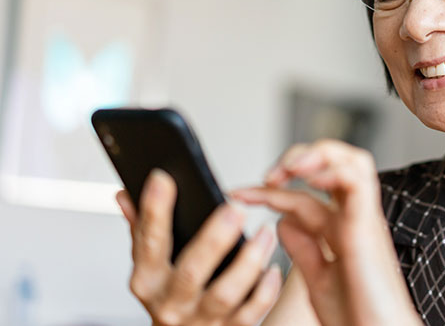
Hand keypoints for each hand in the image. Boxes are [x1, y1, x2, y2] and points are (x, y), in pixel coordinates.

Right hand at [115, 169, 281, 324]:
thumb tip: (127, 195)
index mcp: (147, 280)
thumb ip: (142, 230)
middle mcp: (170, 303)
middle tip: (235, 209)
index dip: (154, 210)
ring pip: (225, 294)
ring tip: (264, 234)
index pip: (148, 242)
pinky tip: (272, 269)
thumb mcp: (150, 265)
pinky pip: (251, 313)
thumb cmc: (168, 296)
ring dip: (249, 261)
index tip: (163, 179)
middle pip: (191, 271)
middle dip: (214, 239)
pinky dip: (265, 291)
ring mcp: (199, 319)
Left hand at [230, 140, 420, 325]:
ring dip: (316, 155)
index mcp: (342, 231)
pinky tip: (309, 179)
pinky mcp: (367, 225)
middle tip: (268, 175)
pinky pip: (357, 180)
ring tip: (288, 168)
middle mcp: (354, 218)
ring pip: (351, 161)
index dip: (268, 191)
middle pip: (335, 163)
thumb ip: (304, 249)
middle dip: (298, 157)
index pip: (304, 194)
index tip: (238, 195)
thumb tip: (282, 220)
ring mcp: (363, 218)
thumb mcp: (319, 279)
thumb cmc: (357, 316)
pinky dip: (332, 169)